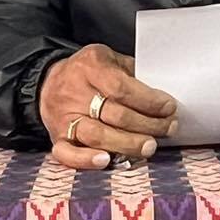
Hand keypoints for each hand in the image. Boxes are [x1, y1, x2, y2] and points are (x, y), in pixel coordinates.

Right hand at [37, 44, 177, 169]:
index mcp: (90, 66)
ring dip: (128, 144)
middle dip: (147, 125)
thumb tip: (161, 98)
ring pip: (97, 135)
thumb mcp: (111, 59)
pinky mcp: (56, 138)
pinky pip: (67, 154)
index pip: (122, 88)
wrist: (49, 82)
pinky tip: (106, 161)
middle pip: (115, 114)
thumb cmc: (89, 72)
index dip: (149, 101)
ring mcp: (64, 117)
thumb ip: (133, 74)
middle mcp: (75, 92)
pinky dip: (86, 160)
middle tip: (168, 129)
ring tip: (149, 147)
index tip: (169, 108)